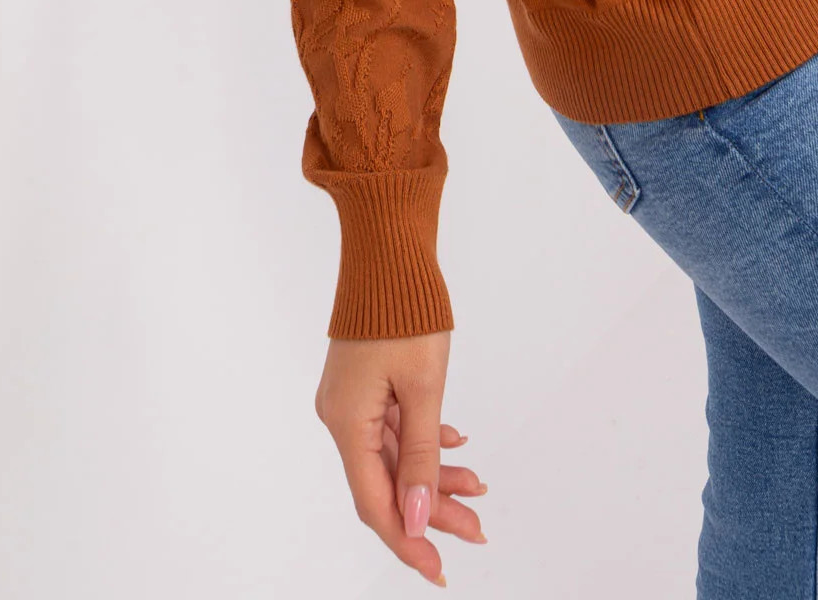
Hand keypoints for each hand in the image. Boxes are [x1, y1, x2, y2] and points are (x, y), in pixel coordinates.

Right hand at [313, 330, 487, 586]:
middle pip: (386, 481)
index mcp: (346, 422)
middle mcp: (341, 416)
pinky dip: (423, 440)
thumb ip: (421, 458)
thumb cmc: (405, 313)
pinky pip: (392, 427)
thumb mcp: (422, 389)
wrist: (389, 250)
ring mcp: (351, 399)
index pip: (375, 502)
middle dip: (430, 509)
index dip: (408, 538)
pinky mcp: (364, 383)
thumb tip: (417, 519)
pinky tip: (455, 443)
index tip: (439, 567)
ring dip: (432, 474)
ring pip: (393, 455)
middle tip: (475, 530)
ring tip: (477, 487)